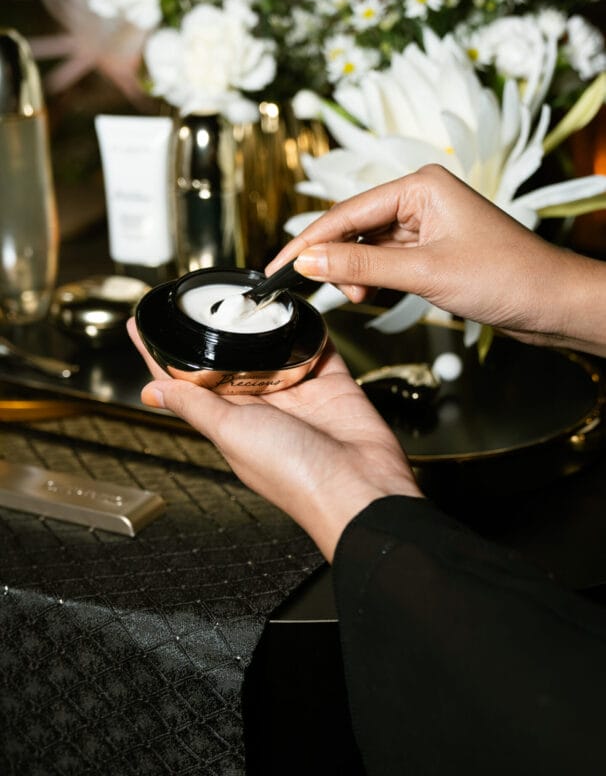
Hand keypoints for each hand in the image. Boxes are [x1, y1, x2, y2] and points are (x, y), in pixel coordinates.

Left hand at [127, 318, 420, 560]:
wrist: (360, 488)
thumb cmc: (296, 476)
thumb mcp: (233, 434)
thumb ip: (196, 406)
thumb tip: (151, 392)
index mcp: (231, 420)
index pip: (186, 380)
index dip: (162, 353)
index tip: (141, 326)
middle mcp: (261, 406)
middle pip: (229, 359)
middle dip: (212, 331)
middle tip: (194, 298)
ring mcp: (296, 394)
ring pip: (271, 349)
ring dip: (259, 325)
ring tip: (242, 293)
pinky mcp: (330, 384)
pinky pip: (316, 347)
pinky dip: (307, 327)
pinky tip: (295, 306)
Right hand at [267, 164, 605, 356]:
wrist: (551, 303)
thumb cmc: (505, 276)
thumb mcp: (424, 272)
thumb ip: (361, 265)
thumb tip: (308, 260)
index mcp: (419, 186)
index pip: (346, 212)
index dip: (308, 241)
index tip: (278, 267)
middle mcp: (419, 199)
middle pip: (353, 228)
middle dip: (337, 261)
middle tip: (334, 290)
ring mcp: (424, 226)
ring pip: (367, 248)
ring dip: (356, 274)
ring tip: (362, 296)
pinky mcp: (430, 251)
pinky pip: (385, 262)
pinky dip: (373, 280)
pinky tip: (374, 294)